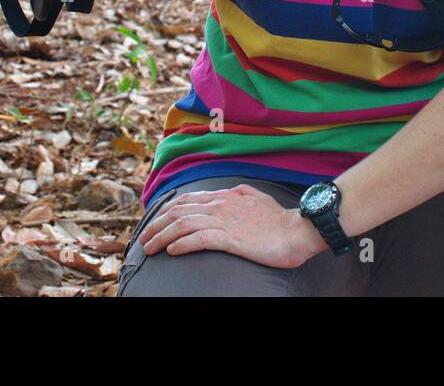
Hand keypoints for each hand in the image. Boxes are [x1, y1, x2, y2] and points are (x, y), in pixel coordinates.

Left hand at [138, 184, 326, 268]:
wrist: (298, 230)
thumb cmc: (280, 219)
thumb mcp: (257, 198)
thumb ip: (242, 194)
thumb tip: (234, 191)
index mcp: (226, 196)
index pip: (187, 200)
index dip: (167, 210)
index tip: (155, 221)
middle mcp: (221, 204)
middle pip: (178, 211)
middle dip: (156, 224)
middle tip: (144, 238)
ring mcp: (225, 220)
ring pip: (183, 224)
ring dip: (162, 236)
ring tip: (150, 248)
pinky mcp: (230, 238)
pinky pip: (198, 239)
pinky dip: (181, 244)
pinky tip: (171, 251)